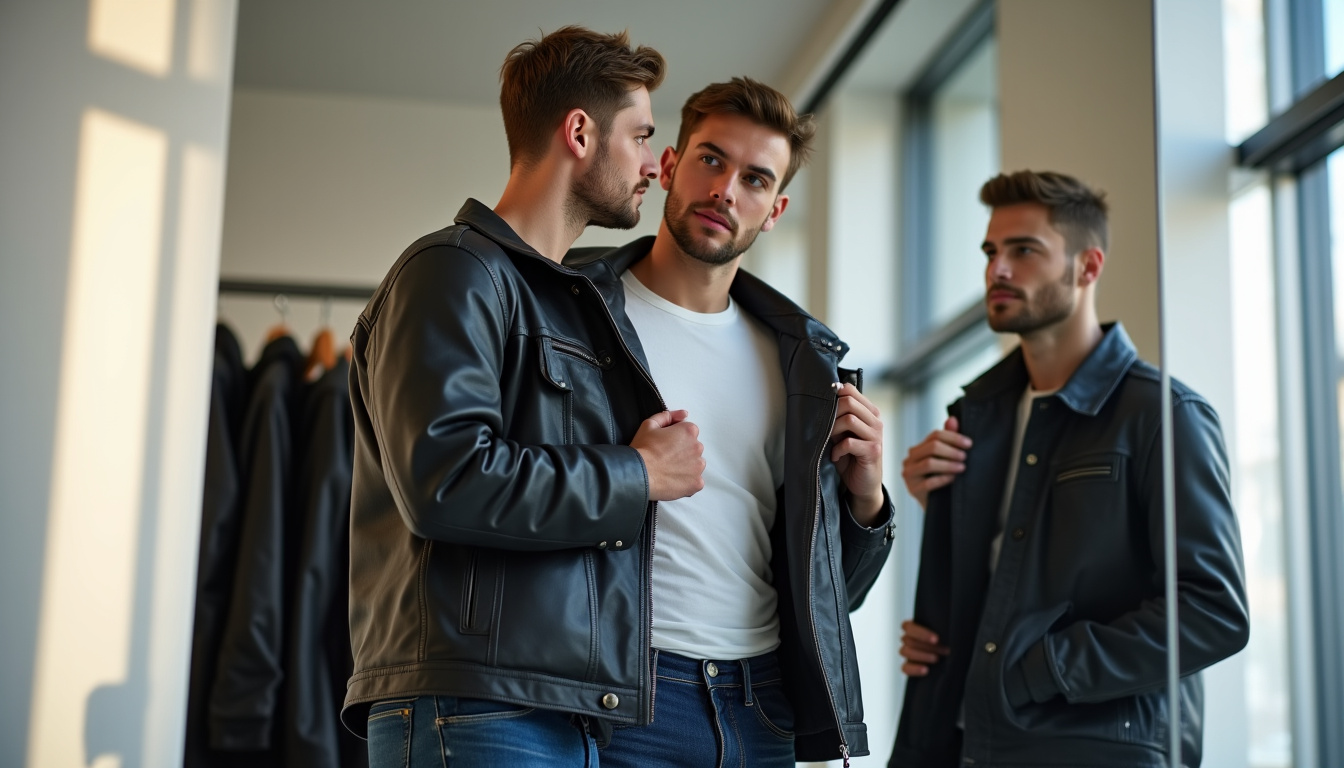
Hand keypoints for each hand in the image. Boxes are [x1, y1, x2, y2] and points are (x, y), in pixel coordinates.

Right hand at [631, 410, 704, 500]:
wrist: (638, 473)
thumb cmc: (643, 449)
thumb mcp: (649, 424)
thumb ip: (668, 416)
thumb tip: (683, 414)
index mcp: (689, 431)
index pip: (689, 432)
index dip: (676, 438)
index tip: (666, 445)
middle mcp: (697, 447)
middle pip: (693, 448)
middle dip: (682, 452)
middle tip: (666, 458)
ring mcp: (698, 466)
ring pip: (696, 464)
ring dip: (687, 466)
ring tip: (669, 470)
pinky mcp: (696, 483)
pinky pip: (696, 481)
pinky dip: (687, 481)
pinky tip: (673, 480)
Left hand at [830, 383, 884, 524]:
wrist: (863, 484)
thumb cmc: (850, 457)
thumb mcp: (842, 434)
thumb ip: (837, 418)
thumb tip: (820, 401)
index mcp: (869, 413)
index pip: (851, 390)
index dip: (833, 394)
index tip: (821, 405)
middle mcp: (875, 421)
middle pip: (849, 402)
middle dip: (831, 413)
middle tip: (824, 428)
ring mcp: (876, 436)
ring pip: (849, 420)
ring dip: (833, 430)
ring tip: (830, 442)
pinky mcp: (873, 451)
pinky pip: (849, 442)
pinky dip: (837, 449)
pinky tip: (835, 456)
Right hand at [899, 620, 948, 676]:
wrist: (949, 657)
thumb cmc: (947, 641)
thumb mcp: (945, 632)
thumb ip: (941, 630)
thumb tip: (946, 629)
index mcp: (912, 626)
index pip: (909, 627)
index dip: (922, 634)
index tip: (936, 639)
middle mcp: (907, 639)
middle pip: (908, 640)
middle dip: (928, 646)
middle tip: (944, 650)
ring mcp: (907, 653)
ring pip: (905, 651)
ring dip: (922, 655)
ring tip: (937, 659)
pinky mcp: (908, 666)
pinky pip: (905, 668)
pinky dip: (915, 669)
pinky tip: (926, 670)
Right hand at [901, 417, 970, 509]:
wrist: (938, 507)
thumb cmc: (943, 480)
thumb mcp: (947, 459)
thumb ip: (948, 439)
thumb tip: (952, 419)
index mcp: (918, 449)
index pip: (934, 435)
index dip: (953, 437)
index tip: (969, 444)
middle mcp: (910, 459)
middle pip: (931, 447)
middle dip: (952, 450)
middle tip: (966, 457)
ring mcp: (909, 474)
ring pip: (929, 463)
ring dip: (949, 464)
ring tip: (963, 468)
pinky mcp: (912, 489)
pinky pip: (929, 482)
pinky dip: (943, 478)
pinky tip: (954, 479)